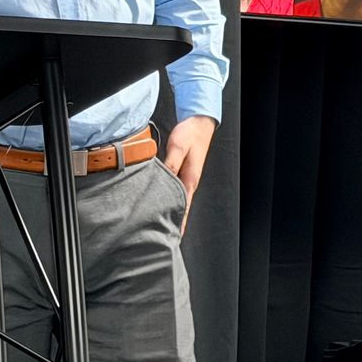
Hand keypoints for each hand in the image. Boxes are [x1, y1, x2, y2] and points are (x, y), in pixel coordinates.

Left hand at [162, 115, 216, 230]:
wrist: (199, 123)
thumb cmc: (189, 134)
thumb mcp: (178, 146)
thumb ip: (171, 163)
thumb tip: (164, 178)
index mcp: (190, 178)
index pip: (184, 206)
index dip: (180, 222)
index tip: (174, 237)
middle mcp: (189, 181)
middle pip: (182, 207)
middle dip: (175, 223)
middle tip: (163, 238)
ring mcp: (187, 178)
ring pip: (179, 200)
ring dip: (172, 213)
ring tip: (162, 227)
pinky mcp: (183, 173)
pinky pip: (175, 191)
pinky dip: (170, 200)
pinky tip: (163, 205)